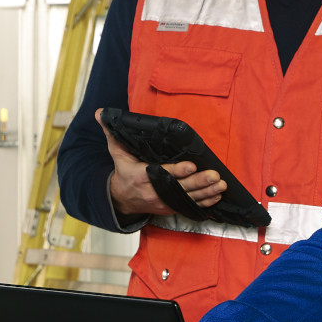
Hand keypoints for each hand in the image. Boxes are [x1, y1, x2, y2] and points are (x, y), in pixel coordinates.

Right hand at [100, 110, 224, 217]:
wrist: (122, 199)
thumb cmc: (124, 172)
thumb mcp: (116, 153)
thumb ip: (112, 133)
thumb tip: (101, 113)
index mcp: (141, 176)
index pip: (162, 173)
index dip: (177, 170)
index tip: (191, 165)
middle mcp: (154, 191)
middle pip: (180, 187)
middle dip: (198, 182)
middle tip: (214, 176)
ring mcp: (164, 202)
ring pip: (188, 199)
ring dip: (206, 192)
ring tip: (220, 185)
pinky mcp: (171, 208)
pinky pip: (190, 206)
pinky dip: (204, 202)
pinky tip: (216, 196)